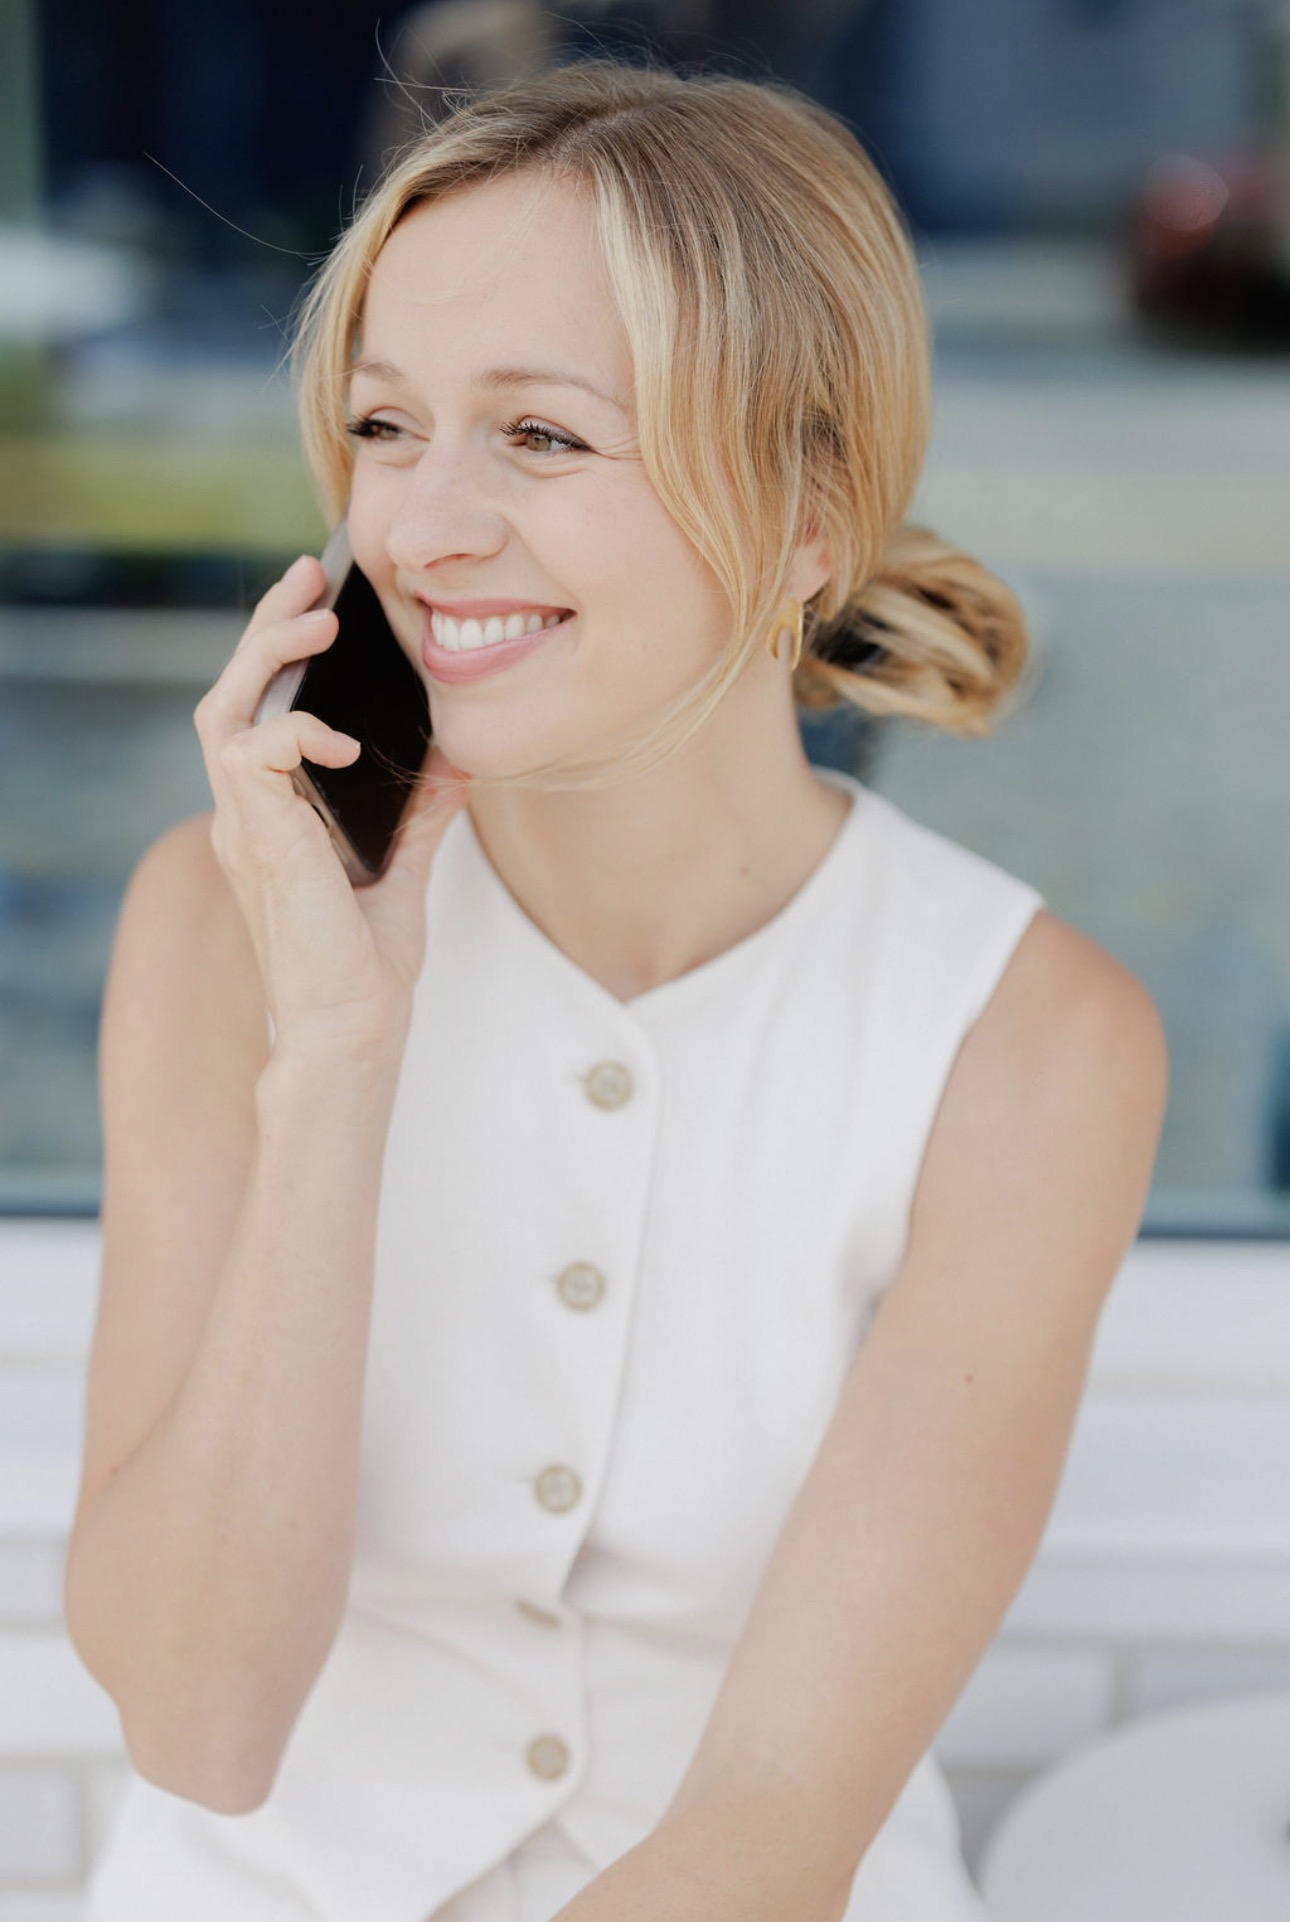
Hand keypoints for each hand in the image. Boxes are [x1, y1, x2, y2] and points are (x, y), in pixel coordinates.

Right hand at [194, 553, 469, 1060]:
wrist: (352, 1029)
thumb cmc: (365, 964)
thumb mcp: (403, 868)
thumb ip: (419, 811)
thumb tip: (454, 759)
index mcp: (271, 817)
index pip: (258, 712)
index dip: (280, 652)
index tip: (321, 602)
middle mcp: (247, 815)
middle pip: (231, 694)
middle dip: (267, 627)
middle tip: (309, 576)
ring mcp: (245, 827)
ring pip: (224, 709)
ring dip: (267, 655)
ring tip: (317, 620)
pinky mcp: (261, 840)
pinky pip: (254, 753)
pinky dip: (296, 729)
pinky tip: (342, 738)